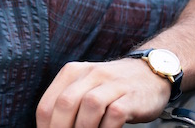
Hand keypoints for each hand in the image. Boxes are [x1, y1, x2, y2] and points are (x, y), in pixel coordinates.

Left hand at [36, 58, 170, 127]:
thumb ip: (67, 103)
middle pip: (65, 103)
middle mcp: (90, 74)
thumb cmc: (111, 87)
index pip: (47, 103)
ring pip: (90, 106)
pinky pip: (115, 115)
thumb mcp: (84, 86)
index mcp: (72, 72)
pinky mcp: (131, 97)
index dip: (45, 127)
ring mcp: (112, 84)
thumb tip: (51, 127)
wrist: (149, 72)